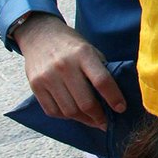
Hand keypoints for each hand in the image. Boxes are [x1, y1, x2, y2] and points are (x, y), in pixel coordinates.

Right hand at [15, 13, 125, 128]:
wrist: (40, 35)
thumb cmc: (71, 44)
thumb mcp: (90, 50)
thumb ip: (100, 70)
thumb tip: (113, 96)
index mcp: (83, 55)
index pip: (102, 81)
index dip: (114, 98)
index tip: (121, 109)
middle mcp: (65, 67)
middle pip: (84, 102)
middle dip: (98, 117)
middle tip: (106, 122)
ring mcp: (48, 78)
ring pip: (69, 110)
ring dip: (84, 120)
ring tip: (93, 121)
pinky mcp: (35, 86)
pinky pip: (52, 111)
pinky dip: (66, 117)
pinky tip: (75, 115)